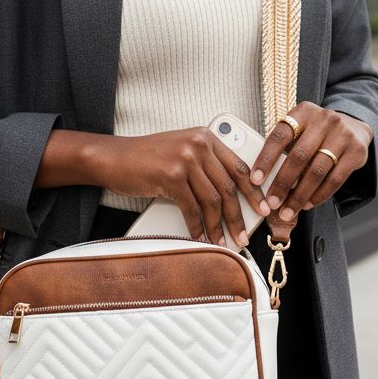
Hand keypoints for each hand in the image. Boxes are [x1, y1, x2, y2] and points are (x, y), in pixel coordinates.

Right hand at [98, 127, 268, 247]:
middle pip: (229, 186)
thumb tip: (230, 197)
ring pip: (213, 200)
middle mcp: (198, 144)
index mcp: (206, 137)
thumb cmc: (147, 158)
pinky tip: (200, 237)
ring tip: (224, 242)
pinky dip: (197, 227)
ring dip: (219, 226)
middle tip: (244, 235)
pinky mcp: (171, 176)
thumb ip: (205, 165)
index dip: (254, 191)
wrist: (114, 157)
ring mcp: (185, 159)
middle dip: (239, 216)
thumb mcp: (181, 152)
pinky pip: (192, 208)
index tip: (263, 209)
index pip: (239, 167)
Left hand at [248, 105, 372, 241]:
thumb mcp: (301, 129)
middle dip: (282, 183)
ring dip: (299, 196)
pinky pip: (335, 179)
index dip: (266, 159)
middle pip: (298, 156)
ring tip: (288, 211)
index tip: (255, 180)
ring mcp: (343, 134)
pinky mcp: (357, 151)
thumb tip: (261, 180)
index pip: (280, 136)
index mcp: (303, 112)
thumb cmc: (316, 133)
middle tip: (271, 203)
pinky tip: (307, 204)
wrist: (354, 127)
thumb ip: (284, 147)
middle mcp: (324, 120)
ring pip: (316, 171)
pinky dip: (319, 195)